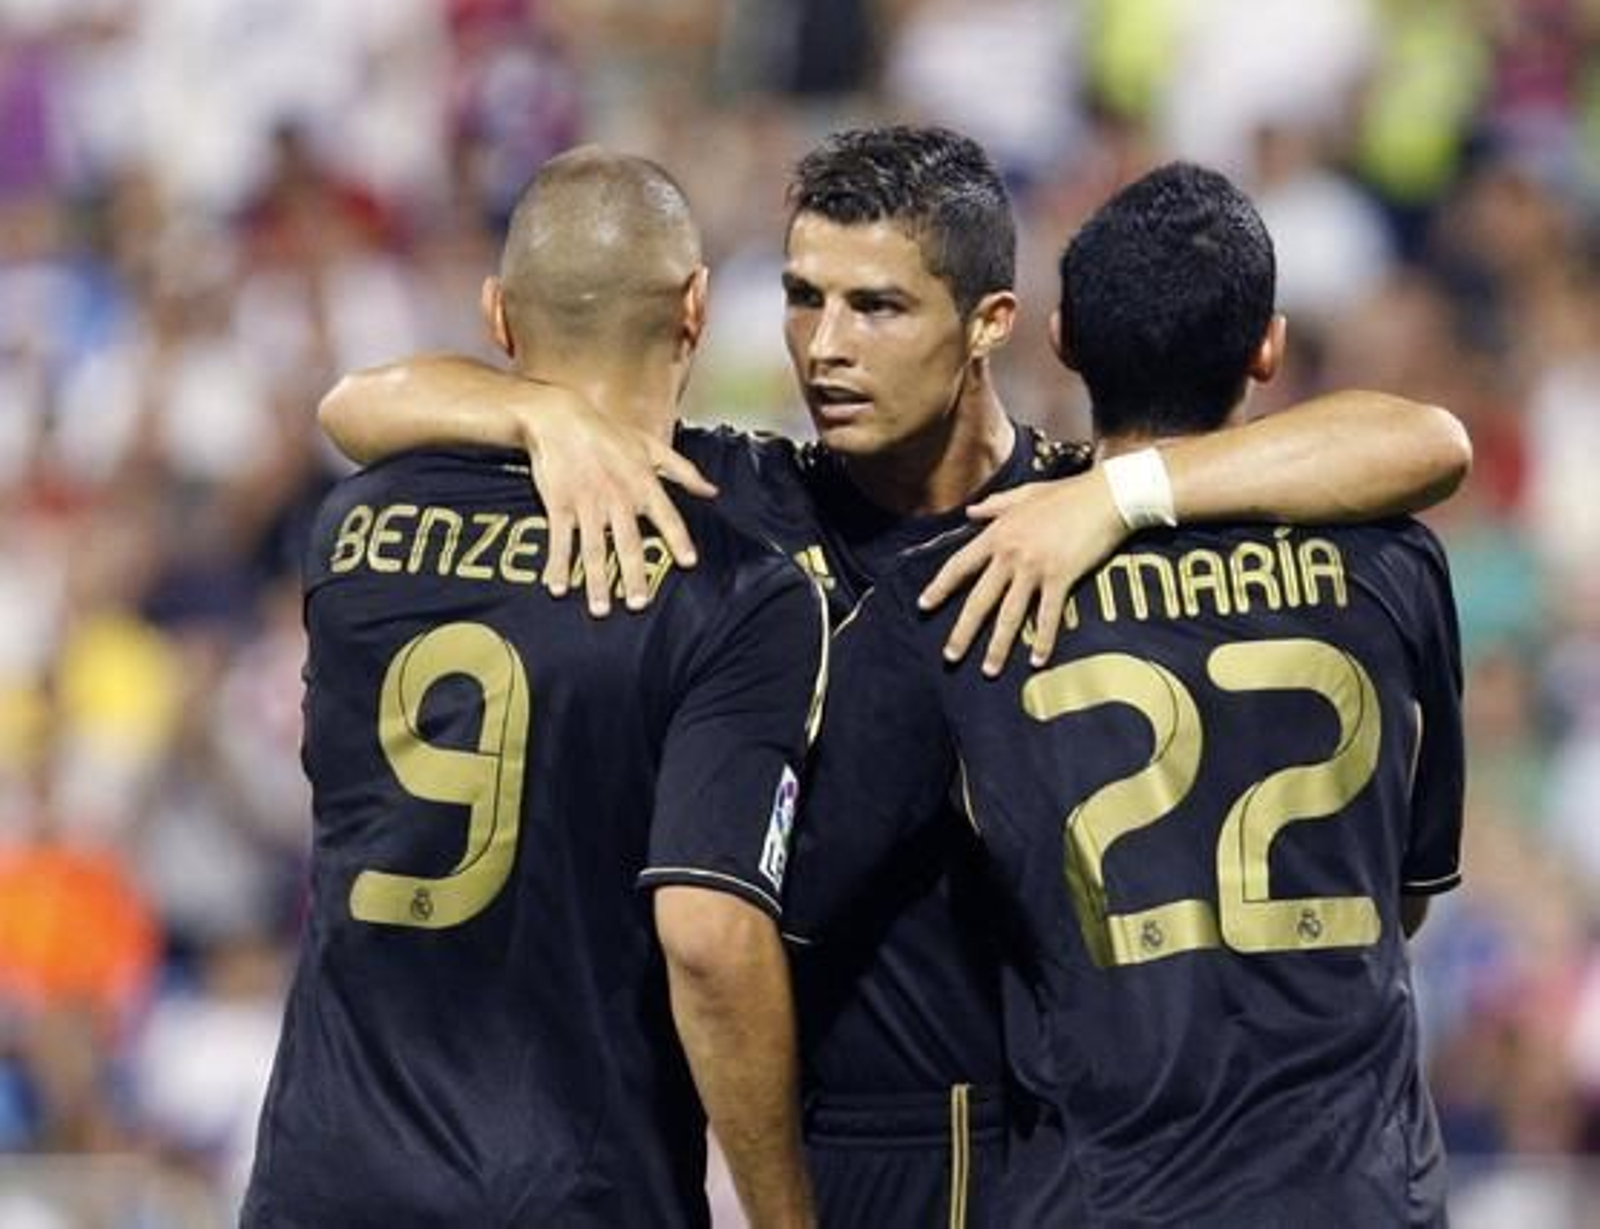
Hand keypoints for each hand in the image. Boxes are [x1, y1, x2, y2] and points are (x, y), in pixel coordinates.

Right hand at [515, 386, 717, 614]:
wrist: (560, 417)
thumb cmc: (609, 433)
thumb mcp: (651, 446)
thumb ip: (684, 472)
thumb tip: (712, 492)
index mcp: (643, 484)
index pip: (667, 517)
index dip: (679, 540)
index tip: (689, 563)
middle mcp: (617, 497)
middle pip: (628, 543)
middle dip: (634, 575)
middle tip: (640, 603)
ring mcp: (587, 504)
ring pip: (593, 549)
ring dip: (597, 581)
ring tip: (601, 609)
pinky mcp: (559, 505)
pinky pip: (560, 540)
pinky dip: (558, 564)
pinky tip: (557, 588)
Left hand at [917, 471, 1127, 675]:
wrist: (1108, 495)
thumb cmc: (1068, 493)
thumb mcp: (1025, 494)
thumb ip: (995, 506)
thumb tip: (970, 512)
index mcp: (998, 534)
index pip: (959, 565)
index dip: (940, 587)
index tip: (923, 607)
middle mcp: (1010, 553)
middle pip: (979, 599)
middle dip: (963, 631)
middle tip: (950, 657)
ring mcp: (1034, 567)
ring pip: (1009, 614)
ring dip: (998, 646)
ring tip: (989, 670)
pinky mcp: (1061, 577)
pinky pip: (1048, 616)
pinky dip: (1043, 640)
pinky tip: (1037, 661)